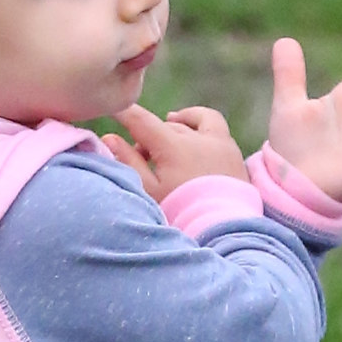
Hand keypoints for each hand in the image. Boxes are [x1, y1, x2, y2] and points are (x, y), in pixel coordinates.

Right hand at [101, 104, 250, 198]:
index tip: (113, 111)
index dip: (123, 113)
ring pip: (190, 122)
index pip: (141, 120)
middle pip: (164, 126)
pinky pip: (214, 125)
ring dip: (175, 124)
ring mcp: (218, 142)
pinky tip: (194, 133)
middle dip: (149, 137)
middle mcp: (196, 137)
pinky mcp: (232, 151)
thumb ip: (128, 162)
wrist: (225, 230)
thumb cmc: (182, 213)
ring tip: (167, 129)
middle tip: (141, 158)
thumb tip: (110, 138)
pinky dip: (200, 124)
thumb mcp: (149, 191)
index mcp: (172, 146)